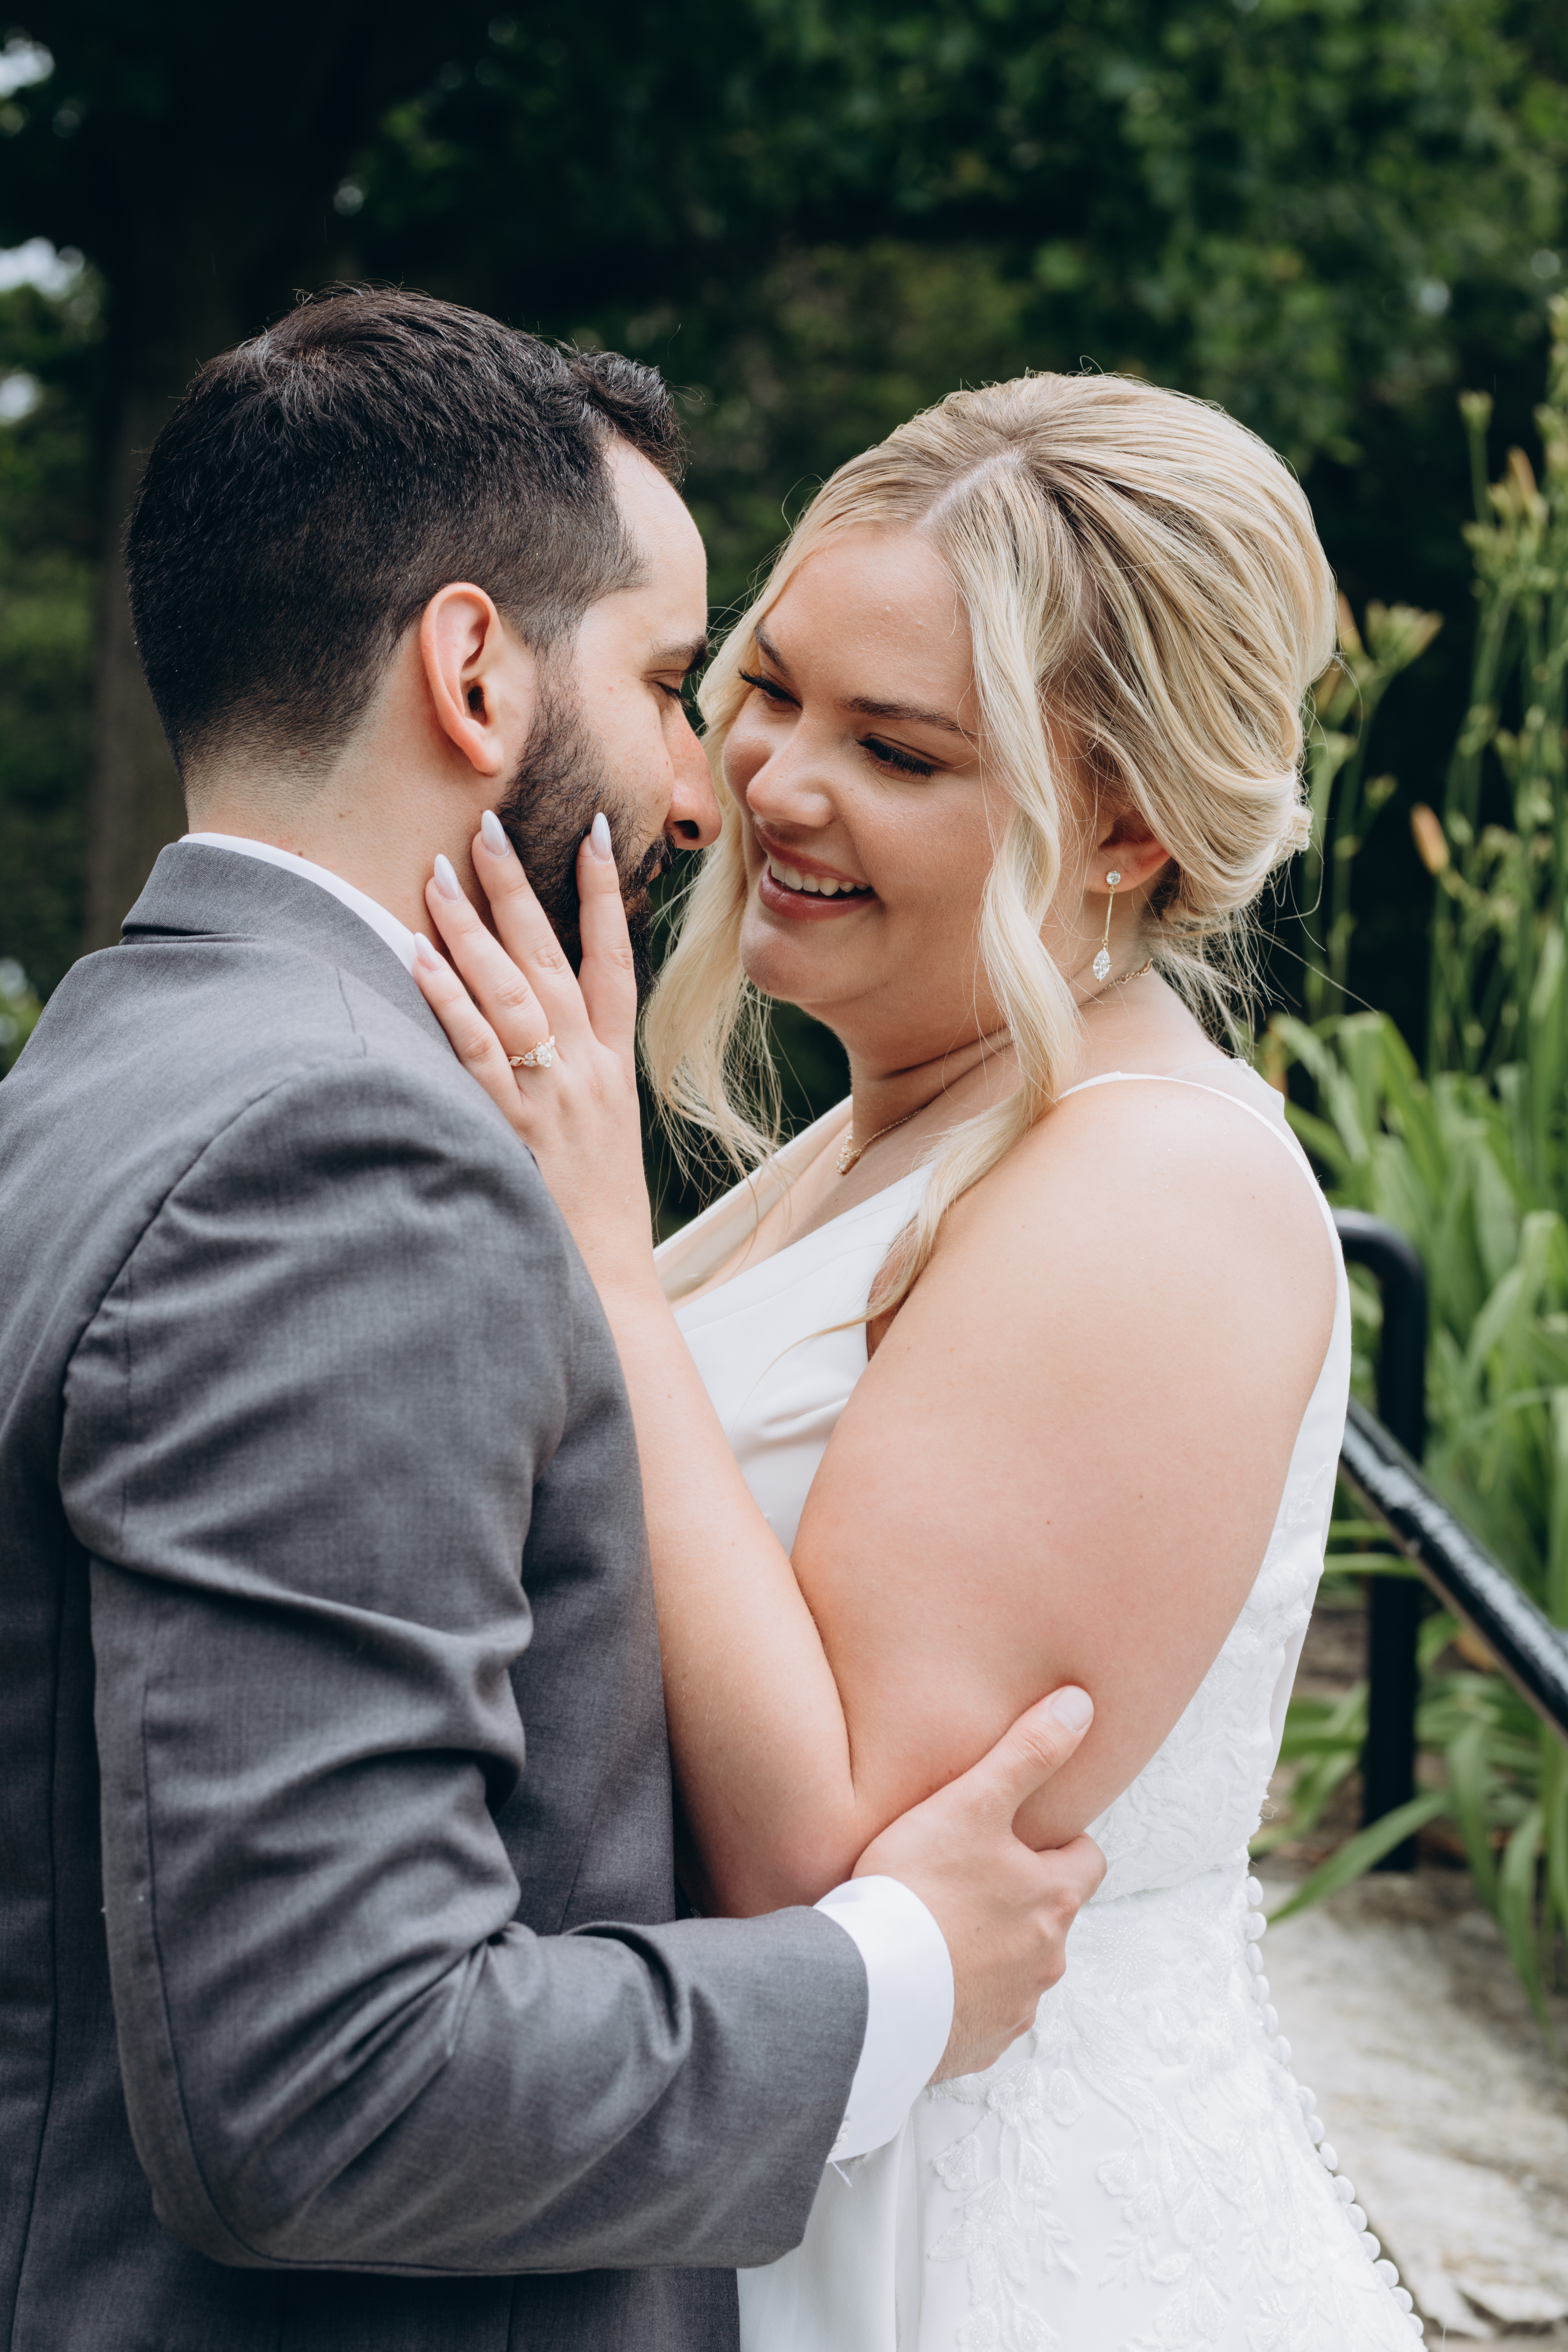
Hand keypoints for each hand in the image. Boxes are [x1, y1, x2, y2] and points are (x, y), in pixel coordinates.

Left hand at [412, 813, 658, 1297]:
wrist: (609, 1280)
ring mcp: (551, 1094)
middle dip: (520, 888)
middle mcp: (586, 1069)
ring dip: (473, 927)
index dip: (605, 896)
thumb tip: (545, 1029)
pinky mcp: (513, 1126)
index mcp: (613, 1066)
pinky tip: (418, 956)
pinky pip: (474, 1049)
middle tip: (488, 827)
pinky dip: (446, 999)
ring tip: (440, 871)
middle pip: (552, 958)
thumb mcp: (604, 1132)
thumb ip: (578, 1075)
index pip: (614, 961)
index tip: (594, 834)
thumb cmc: (596, 1211)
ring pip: (510, 990)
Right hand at [853, 1688, 1105, 2080]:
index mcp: (1054, 1899)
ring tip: (940, 1927)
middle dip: (1020, 1898)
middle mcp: (1047, 1959)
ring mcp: (1014, 2008)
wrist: (869, 1989)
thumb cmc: (918, 1887)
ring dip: (991, 1949)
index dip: (1058, 1843)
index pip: (1086, 1861)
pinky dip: (963, 1996)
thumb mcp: (972, 1802)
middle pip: (1051, 1917)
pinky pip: (982, 2014)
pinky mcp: (977, 2046)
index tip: (1021, 1835)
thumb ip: (1028, 1751)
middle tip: (969, 1877)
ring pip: (1018, 1968)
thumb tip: (1081, 1704)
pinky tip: (924, 1976)